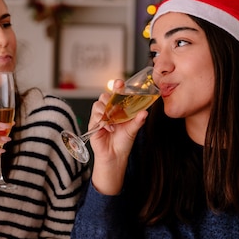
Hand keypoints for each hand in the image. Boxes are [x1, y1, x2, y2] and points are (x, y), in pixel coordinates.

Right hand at [88, 80, 148, 194]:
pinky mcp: (93, 124)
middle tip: (116, 103)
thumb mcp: (133, 129)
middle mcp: (108, 111)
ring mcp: (99, 117)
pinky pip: (94, 117)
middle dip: (109, 98)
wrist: (115, 156)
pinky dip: (102, 121)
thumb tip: (145, 112)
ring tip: (113, 121)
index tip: (120, 83)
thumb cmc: (124, 142)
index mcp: (118, 109)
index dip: (117, 86)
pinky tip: (109, 128)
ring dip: (106, 111)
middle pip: (104, 96)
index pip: (116, 93)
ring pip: (98, 105)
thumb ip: (138, 120)